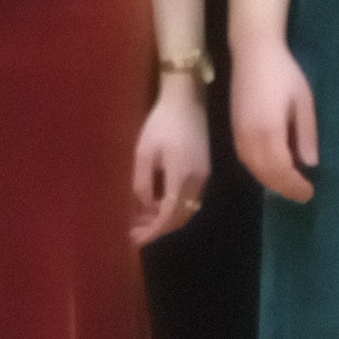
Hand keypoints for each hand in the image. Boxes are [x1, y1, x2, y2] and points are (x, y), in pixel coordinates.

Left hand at [131, 80, 210, 241]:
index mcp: (182, 177)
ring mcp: (205, 176)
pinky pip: (190, 198)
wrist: (187, 99)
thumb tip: (144, 208)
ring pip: (187, 209)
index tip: (134, 240)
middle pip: (180, 217)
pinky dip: (173, 207)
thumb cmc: (161, 122)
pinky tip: (157, 204)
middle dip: (157, 229)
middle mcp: (198, 181)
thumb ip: (142, 184)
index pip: (168, 216)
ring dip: (166, 219)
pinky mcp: (205, 170)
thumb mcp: (144, 152)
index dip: (152, 231)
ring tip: (142, 221)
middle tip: (135, 233)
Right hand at [232, 38, 319, 202]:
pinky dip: (260, 170)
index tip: (310, 192)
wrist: (253, 52)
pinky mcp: (234, 129)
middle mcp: (249, 138)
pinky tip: (272, 170)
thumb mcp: (304, 102)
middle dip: (284, 188)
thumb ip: (306, 134)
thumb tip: (309, 163)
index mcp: (268, 132)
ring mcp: (238, 134)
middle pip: (265, 175)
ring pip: (253, 169)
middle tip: (303, 194)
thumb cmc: (284, 73)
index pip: (281, 170)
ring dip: (271, 182)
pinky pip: (246, 160)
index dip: (295, 185)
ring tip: (290, 185)